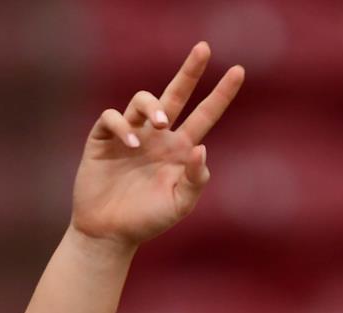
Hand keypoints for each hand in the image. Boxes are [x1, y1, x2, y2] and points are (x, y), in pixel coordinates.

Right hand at [71, 42, 244, 249]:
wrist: (109, 233)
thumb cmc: (147, 221)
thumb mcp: (179, 205)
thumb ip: (195, 180)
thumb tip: (201, 147)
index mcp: (179, 149)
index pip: (205, 115)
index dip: (221, 94)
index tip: (239, 71)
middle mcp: (157, 136)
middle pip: (175, 94)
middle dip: (190, 71)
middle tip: (204, 49)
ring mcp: (130, 134)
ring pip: (143, 100)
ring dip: (153, 106)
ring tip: (160, 124)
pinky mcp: (103, 139)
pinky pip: (112, 117)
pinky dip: (122, 125)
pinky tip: (131, 144)